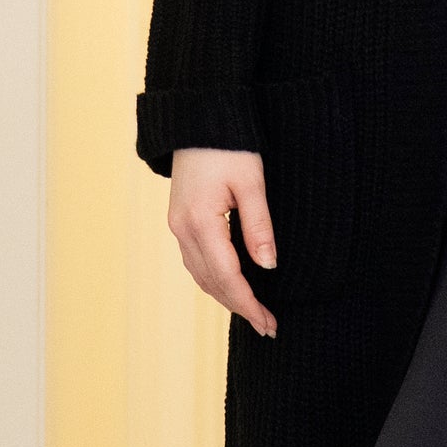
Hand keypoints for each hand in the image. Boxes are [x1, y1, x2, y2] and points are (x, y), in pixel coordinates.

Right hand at [168, 147, 277, 337]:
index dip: (248, 303)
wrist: (198, 119)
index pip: (227, 276)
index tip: (269, 323)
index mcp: (200, 221)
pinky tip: (233, 286)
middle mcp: (182, 229)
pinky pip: (196, 262)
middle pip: (211, 282)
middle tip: (268, 327)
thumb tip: (269, 266)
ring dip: (226, 297)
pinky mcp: (180, 221)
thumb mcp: (251, 182)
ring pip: (201, 276)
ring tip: (254, 313)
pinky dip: (215, 280)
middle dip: (240, 307)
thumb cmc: (229, 145)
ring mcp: (177, 226)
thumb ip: (259, 225)